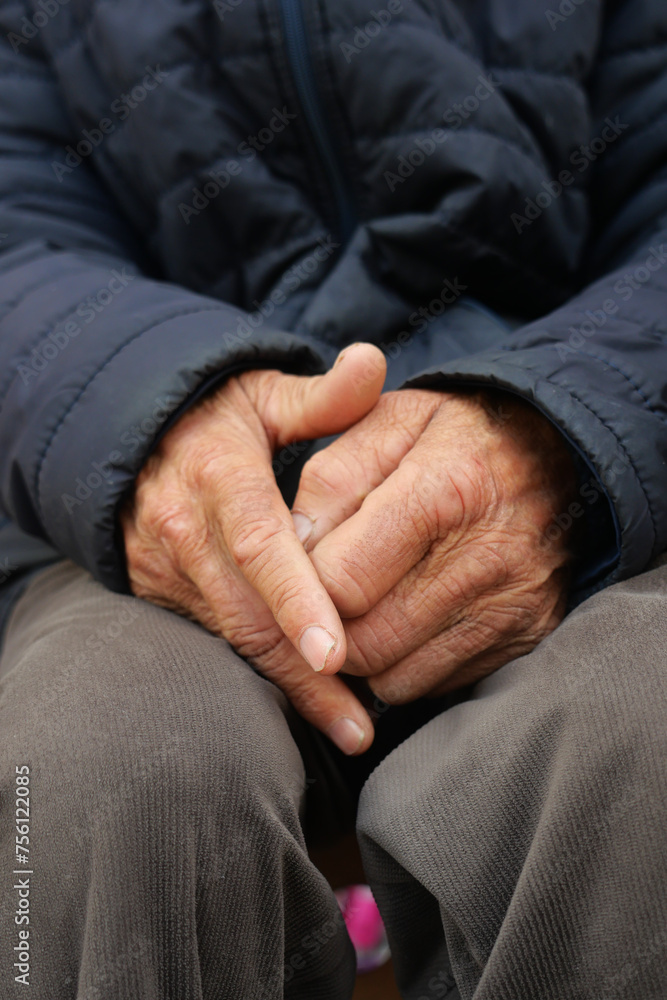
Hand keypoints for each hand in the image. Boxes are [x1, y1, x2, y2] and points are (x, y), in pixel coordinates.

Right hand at [120, 344, 385, 752]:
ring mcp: (168, 569)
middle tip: (358, 725)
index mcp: (219, 475)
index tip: (335, 653)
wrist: (131, 438)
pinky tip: (301, 704)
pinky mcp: (159, 592)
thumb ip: (322, 397)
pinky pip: (214, 639)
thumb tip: (374, 362)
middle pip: (248, 615)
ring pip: (230, 638)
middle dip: (302, 676)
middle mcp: (186, 530)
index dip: (297, 600)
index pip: (261, 546)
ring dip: (286, 687)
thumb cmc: (216, 418)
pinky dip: (258, 672)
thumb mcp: (263, 394)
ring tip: (346, 727)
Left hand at [291, 388, 576, 702]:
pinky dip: (408, 663)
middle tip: (327, 595)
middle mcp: (485, 558)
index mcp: (442, 491)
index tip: (299, 571)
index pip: (343, 582)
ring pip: (395, 679)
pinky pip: (437, 684)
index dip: (302, 586)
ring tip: (368, 605)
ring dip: (365, 654)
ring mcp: (512, 606)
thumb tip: (292, 549)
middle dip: (328, 628)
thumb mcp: (388, 422)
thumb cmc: (454, 434)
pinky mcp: (527, 637)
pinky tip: (409, 617)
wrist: (558, 449)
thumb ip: (331, 481)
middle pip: (365, 644)